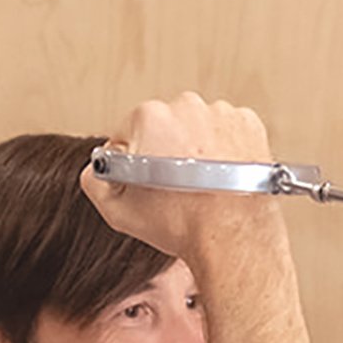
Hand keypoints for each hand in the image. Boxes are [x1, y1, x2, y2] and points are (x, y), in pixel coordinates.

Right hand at [79, 93, 287, 264]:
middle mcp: (186, 105)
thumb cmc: (180, 224)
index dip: (132, 161)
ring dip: (196, 149)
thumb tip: (98, 166)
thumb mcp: (117, 210)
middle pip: (165, 126)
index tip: (145, 181)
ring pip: (198, 128)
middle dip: (165, 150)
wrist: (232, 237)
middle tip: (174, 186)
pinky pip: (228, 132)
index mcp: (149, 116)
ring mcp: (220, 112)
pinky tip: (222, 176)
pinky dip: (225, 150)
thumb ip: (94, 179)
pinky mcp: (249, 123)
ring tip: (201, 184)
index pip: (128, 133)